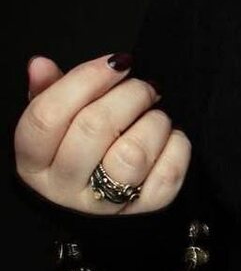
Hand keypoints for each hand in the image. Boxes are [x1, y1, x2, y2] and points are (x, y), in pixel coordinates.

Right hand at [15, 54, 191, 213]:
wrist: (100, 195)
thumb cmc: (77, 148)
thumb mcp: (54, 122)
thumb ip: (48, 91)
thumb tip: (40, 65)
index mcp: (34, 161)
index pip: (47, 116)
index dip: (84, 79)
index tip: (115, 63)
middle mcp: (63, 186)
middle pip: (93, 128)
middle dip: (128, 94)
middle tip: (142, 87)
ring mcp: (104, 203)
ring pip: (133, 154)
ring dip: (154, 121)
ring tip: (153, 114)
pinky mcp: (144, 208)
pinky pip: (168, 173)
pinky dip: (176, 145)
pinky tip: (168, 137)